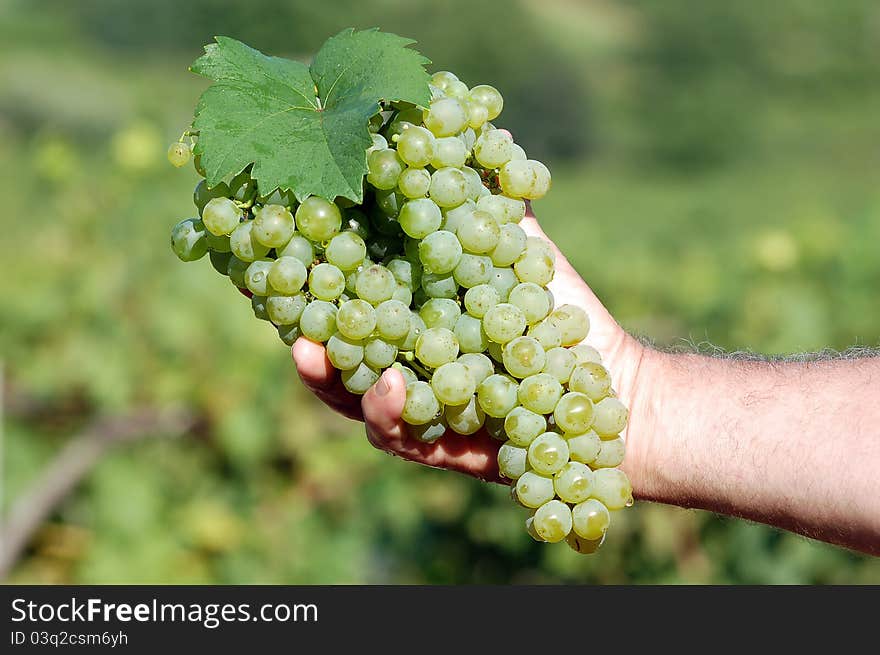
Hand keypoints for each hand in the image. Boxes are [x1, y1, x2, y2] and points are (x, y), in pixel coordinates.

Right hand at [292, 203, 648, 485]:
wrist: (604, 376)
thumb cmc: (556, 309)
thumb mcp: (520, 246)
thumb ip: (487, 199)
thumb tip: (474, 125)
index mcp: (406, 312)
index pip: (340, 291)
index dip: (300, 269)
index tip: (267, 239)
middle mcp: (400, 358)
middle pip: (327, 345)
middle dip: (290, 317)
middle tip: (260, 290)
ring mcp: (413, 404)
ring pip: (349, 396)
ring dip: (324, 374)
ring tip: (306, 349)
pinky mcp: (436, 445)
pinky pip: (399, 435)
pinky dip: (390, 411)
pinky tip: (391, 384)